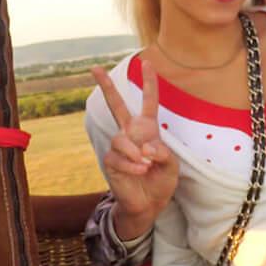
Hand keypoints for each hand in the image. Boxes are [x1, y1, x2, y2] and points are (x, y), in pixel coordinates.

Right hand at [91, 63, 177, 239]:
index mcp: (148, 128)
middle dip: (106, 87)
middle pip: (117, 105)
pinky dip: (131, 164)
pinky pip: (117, 157)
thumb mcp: (171, 165)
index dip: (149, 82)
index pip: (149, 102)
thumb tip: (145, 147)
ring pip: (121, 139)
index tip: (146, 62)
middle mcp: (131, 133)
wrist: (148, 203)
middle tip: (94, 68)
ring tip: (145, 165)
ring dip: (135, 152)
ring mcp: (119, 146)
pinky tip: (140, 171)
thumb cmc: (161, 180)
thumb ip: (163, 152)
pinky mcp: (111, 161)